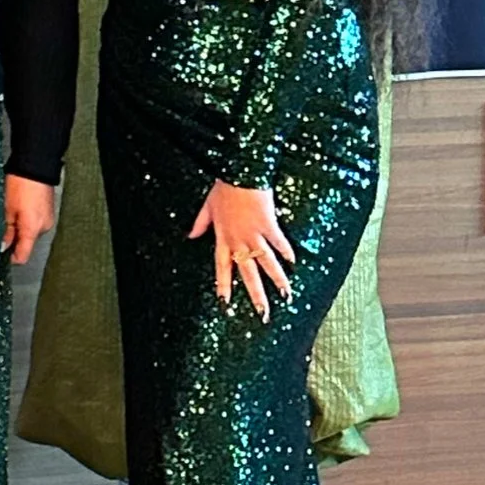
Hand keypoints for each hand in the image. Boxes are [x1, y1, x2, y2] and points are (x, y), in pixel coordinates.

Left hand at [3, 175, 55, 261]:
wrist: (35, 165)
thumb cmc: (21, 183)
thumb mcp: (7, 209)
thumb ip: (6, 231)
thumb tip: (4, 244)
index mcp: (32, 229)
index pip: (22, 256)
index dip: (10, 257)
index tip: (1, 254)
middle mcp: (43, 227)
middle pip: (26, 243)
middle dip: (14, 238)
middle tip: (3, 224)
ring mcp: (48, 219)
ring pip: (31, 232)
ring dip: (21, 227)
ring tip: (12, 211)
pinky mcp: (49, 212)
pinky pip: (36, 222)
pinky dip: (27, 219)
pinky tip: (21, 207)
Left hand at [190, 180, 292, 316]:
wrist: (239, 171)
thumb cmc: (223, 187)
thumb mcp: (207, 206)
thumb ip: (200, 224)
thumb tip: (190, 235)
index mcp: (222, 238)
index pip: (222, 268)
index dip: (223, 286)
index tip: (225, 303)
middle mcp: (238, 241)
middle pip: (247, 274)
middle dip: (256, 295)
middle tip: (262, 314)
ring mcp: (254, 234)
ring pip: (266, 263)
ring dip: (276, 281)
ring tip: (285, 296)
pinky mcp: (268, 224)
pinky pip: (278, 242)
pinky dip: (286, 252)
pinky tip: (293, 263)